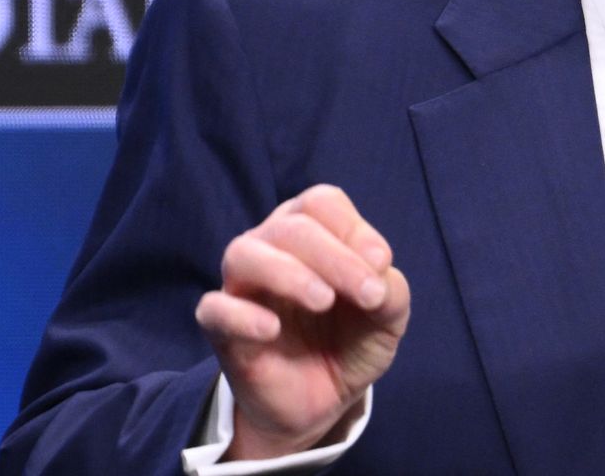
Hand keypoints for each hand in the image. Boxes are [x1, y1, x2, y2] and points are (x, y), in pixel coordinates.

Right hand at [195, 184, 410, 459]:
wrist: (325, 399)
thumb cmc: (352, 341)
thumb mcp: (387, 317)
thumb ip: (390, 290)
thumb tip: (377, 271)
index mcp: (312, 231)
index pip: (321, 203)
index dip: (353, 229)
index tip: (381, 265)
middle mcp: (271, 247)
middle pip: (290, 226)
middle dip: (334, 256)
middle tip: (368, 294)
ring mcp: (242, 286)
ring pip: (244, 255)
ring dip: (288, 273)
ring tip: (323, 301)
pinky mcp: (223, 329)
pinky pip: (214, 309)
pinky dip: (240, 315)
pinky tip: (272, 329)